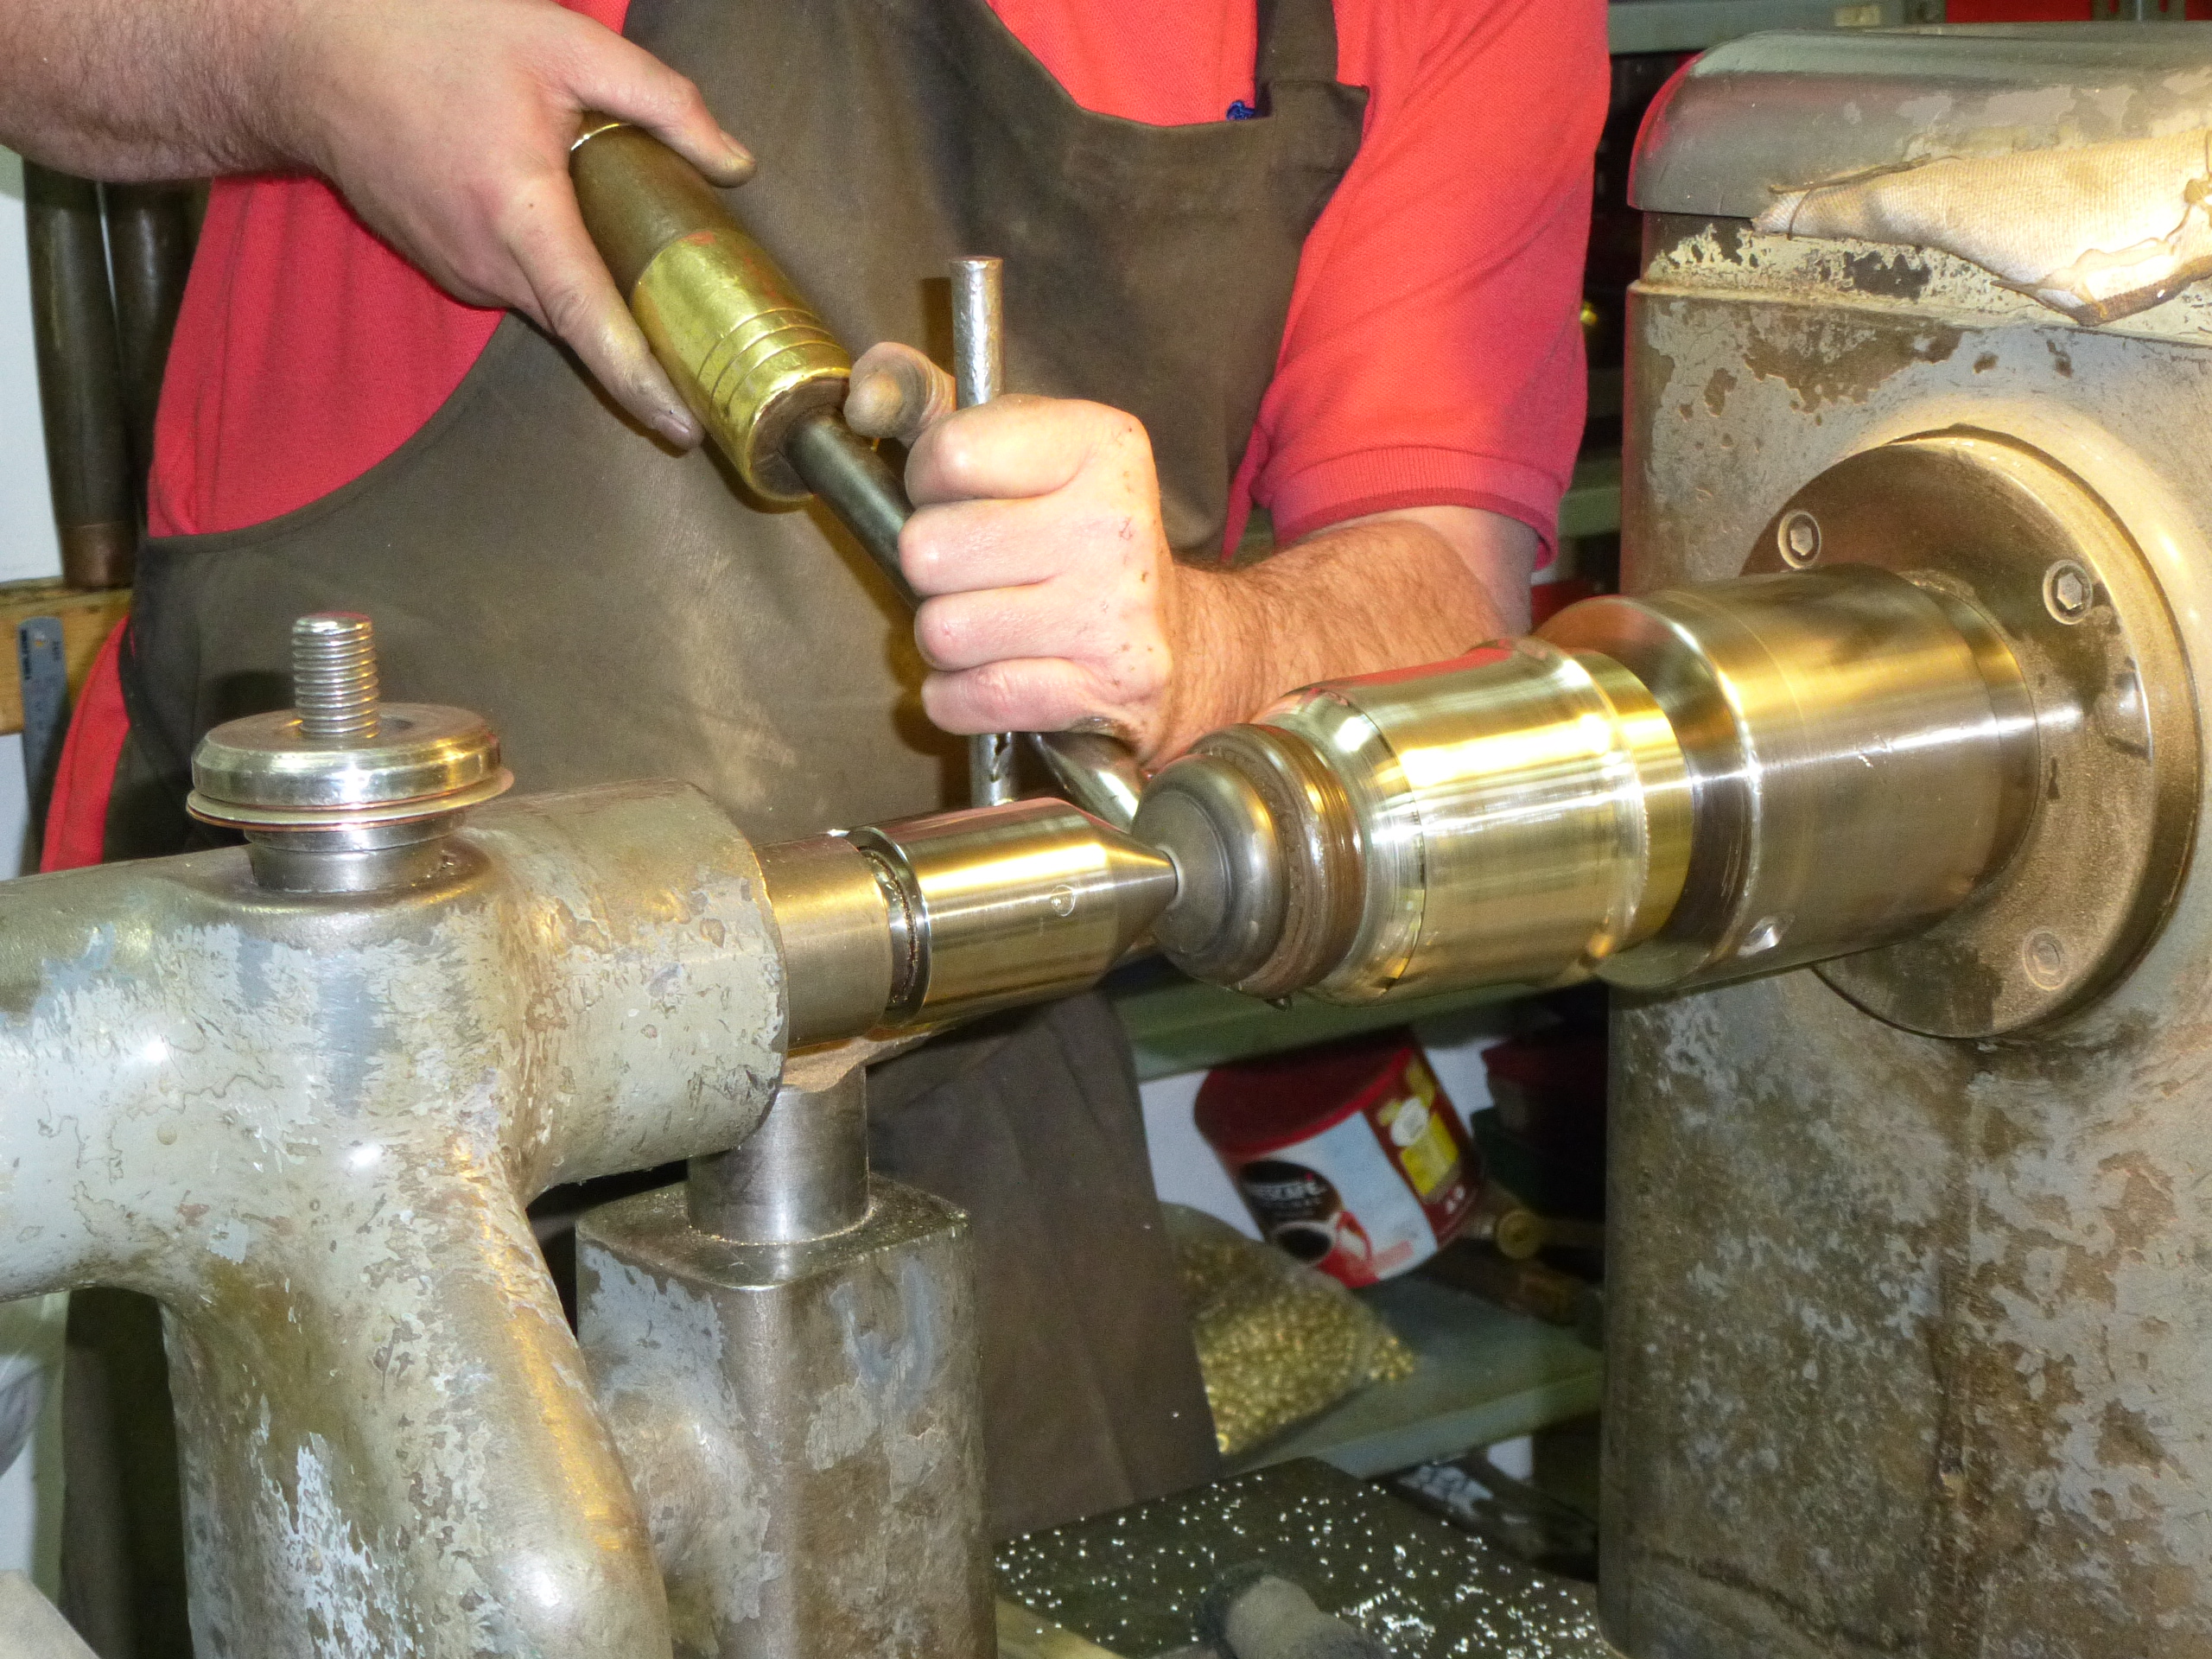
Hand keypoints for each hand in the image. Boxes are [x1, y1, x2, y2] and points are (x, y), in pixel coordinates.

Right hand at [263, 0, 751, 446]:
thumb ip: (662, 102)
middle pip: (581, 326)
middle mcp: (483, 261)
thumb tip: (735, 165)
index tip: (682, 425)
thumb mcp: (564, 44)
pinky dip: (550, 270)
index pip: (591, 321)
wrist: (309, 52)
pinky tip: (560, 221)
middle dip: (640, 348)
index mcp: (519, 213)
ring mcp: (457, 272)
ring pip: (550, 305)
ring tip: (632, 257)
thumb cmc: (431, 33)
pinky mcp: (442, 268)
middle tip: (700, 352)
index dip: (641, 382)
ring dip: (591, 292)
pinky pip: (517, 286)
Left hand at [849, 344, 1188, 762]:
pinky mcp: (1109, 687)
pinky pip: (972, 695)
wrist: (1183, 644)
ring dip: (949, 638)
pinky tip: (999, 673)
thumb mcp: (1019, 448)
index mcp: (1099, 443)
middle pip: (928, 552)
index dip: (929, 485)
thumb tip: (864, 396)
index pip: (948, 455)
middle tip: (982, 573)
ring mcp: (1116, 610)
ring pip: (942, 631)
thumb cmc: (1075, 538)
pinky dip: (962, 696)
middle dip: (935, 573)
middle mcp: (1114, 522)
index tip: (967, 500)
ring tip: (995, 624)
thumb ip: (930, 404)